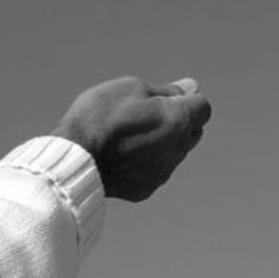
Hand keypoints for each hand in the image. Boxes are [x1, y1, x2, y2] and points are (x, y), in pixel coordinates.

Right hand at [53, 75, 211, 203]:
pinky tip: (121, 156)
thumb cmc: (101, 117)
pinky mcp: (146, 189)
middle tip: (145, 114)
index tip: (163, 98)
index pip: (203, 107)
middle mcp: (178, 150)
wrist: (75, 158)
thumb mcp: (132, 88)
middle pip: (192, 132)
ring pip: (174, 153)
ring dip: (162, 143)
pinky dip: (145, 163)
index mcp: (179, 121)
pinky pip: (154, 171)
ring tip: (128, 136)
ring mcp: (163, 172)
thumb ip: (167, 90)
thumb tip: (191, 88)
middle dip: (178, 121)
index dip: (185, 99)